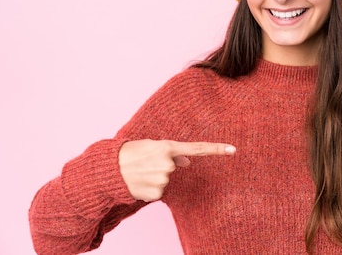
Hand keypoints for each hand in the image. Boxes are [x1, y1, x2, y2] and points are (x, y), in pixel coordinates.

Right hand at [118, 139, 235, 201]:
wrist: (109, 170)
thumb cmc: (130, 153)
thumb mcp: (152, 146)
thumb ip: (173, 153)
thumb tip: (188, 162)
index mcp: (167, 146)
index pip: (197, 148)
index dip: (216, 149)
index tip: (233, 149)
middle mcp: (168, 163)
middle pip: (174, 168)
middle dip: (162, 166)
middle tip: (144, 163)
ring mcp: (163, 179)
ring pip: (166, 180)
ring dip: (154, 177)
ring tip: (139, 172)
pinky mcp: (157, 193)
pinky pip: (159, 192)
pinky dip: (150, 188)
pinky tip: (139, 182)